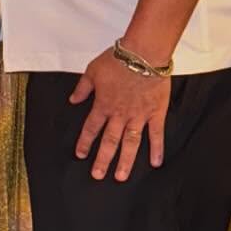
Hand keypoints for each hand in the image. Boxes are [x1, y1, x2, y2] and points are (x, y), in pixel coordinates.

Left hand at [70, 51, 170, 180]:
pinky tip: (155, 162)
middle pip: (109, 141)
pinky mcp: (156, 113)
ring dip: (125, 161)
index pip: (91, 128)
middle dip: (103, 160)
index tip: (80, 155)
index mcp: (103, 105)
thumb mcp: (92, 71)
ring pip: (130, 143)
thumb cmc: (117, 59)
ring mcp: (139, 116)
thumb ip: (82, 88)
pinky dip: (156, 149)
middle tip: (98, 175)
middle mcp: (120, 114)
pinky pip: (156, 134)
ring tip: (121, 176)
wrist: (143, 54)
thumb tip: (73, 100)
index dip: (84, 142)